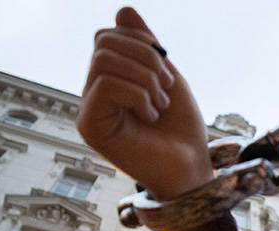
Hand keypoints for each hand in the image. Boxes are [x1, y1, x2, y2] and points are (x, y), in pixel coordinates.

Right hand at [77, 7, 210, 200]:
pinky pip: (105, 84)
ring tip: (159, 103)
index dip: (141, 41)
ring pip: (104, 60)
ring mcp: (89, 109)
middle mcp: (93, 93)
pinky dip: (138, 94)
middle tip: (165, 86)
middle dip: (144, 56)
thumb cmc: (180, 129)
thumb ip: (145, 45)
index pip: (108, 36)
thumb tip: (123, 10)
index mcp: (109, 79)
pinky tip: (151, 116)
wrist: (190, 168)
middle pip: (103, 42)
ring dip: (144, 77)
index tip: (166, 69)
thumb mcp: (166, 75)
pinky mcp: (90, 126)